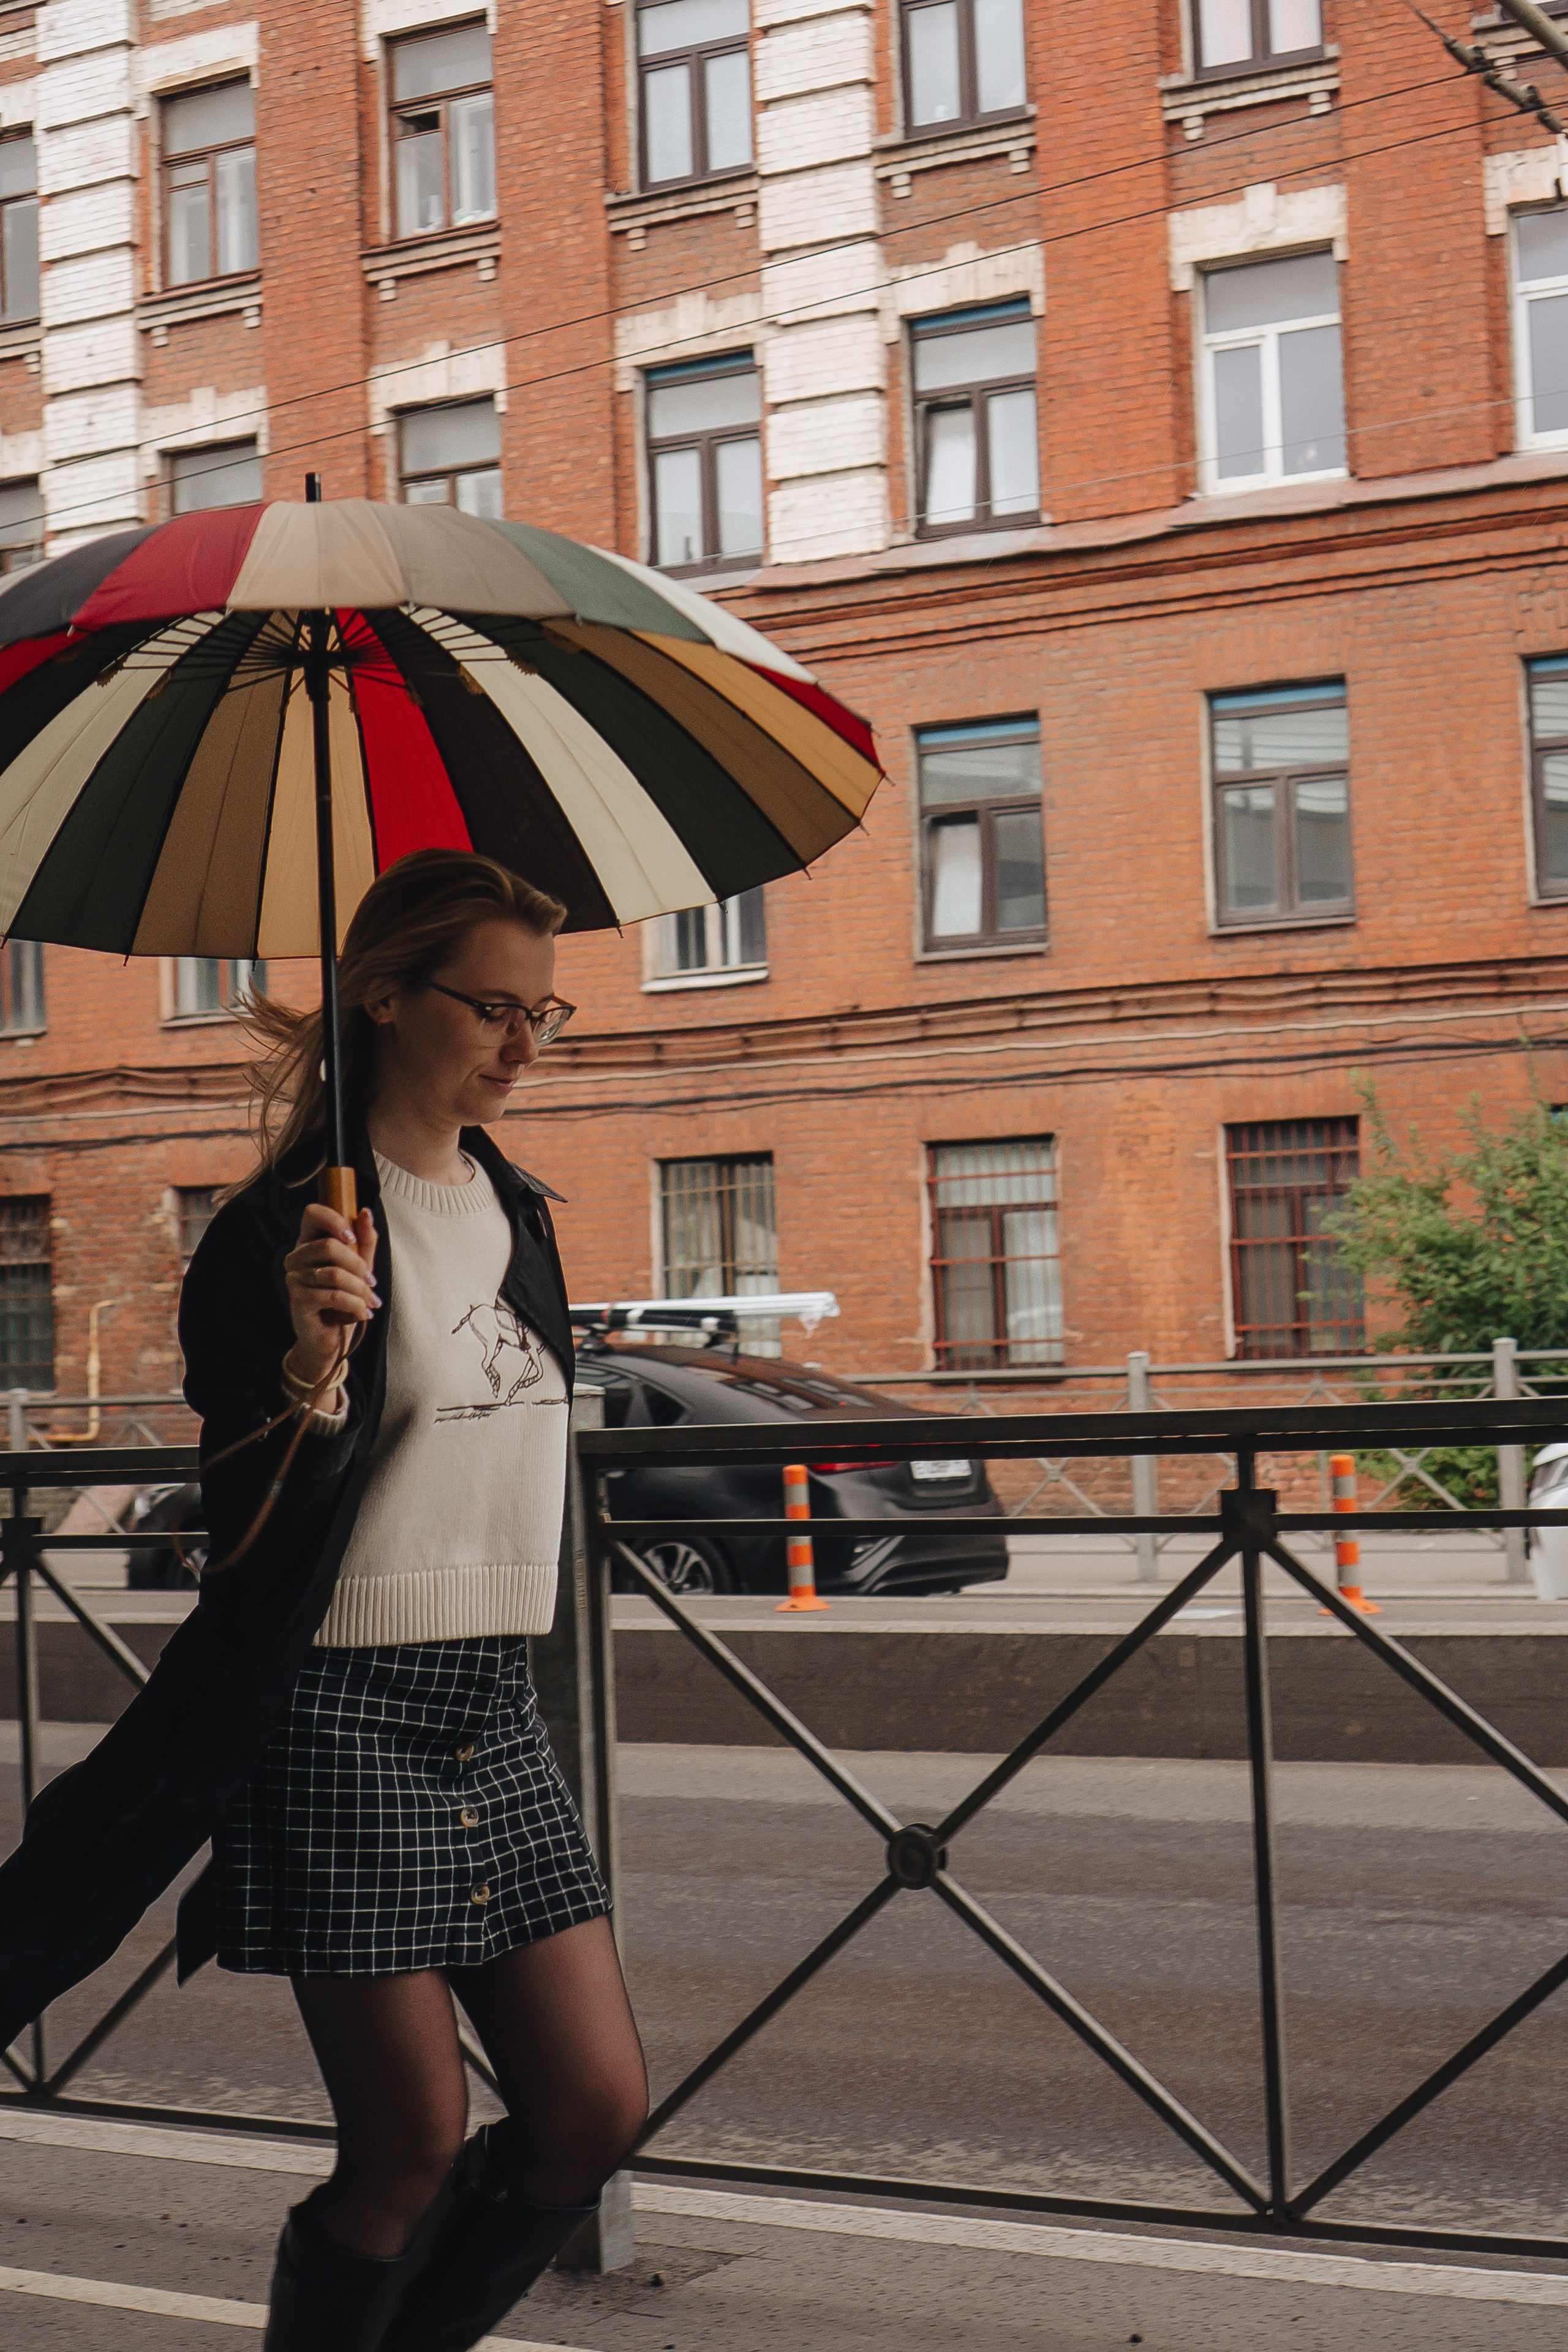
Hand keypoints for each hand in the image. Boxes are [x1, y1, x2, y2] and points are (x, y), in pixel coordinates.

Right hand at [283, 1203, 379, 1386]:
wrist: (331, 1338)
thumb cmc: (344, 1299)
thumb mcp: (360, 1267)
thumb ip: (364, 1240)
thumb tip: (365, 1212)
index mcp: (309, 1243)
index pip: (312, 1213)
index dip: (334, 1220)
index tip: (352, 1238)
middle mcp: (296, 1257)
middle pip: (329, 1245)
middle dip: (358, 1265)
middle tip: (372, 1283)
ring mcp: (293, 1278)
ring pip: (335, 1274)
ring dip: (360, 1290)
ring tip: (370, 1301)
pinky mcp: (297, 1300)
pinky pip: (333, 1296)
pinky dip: (355, 1305)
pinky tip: (362, 1313)